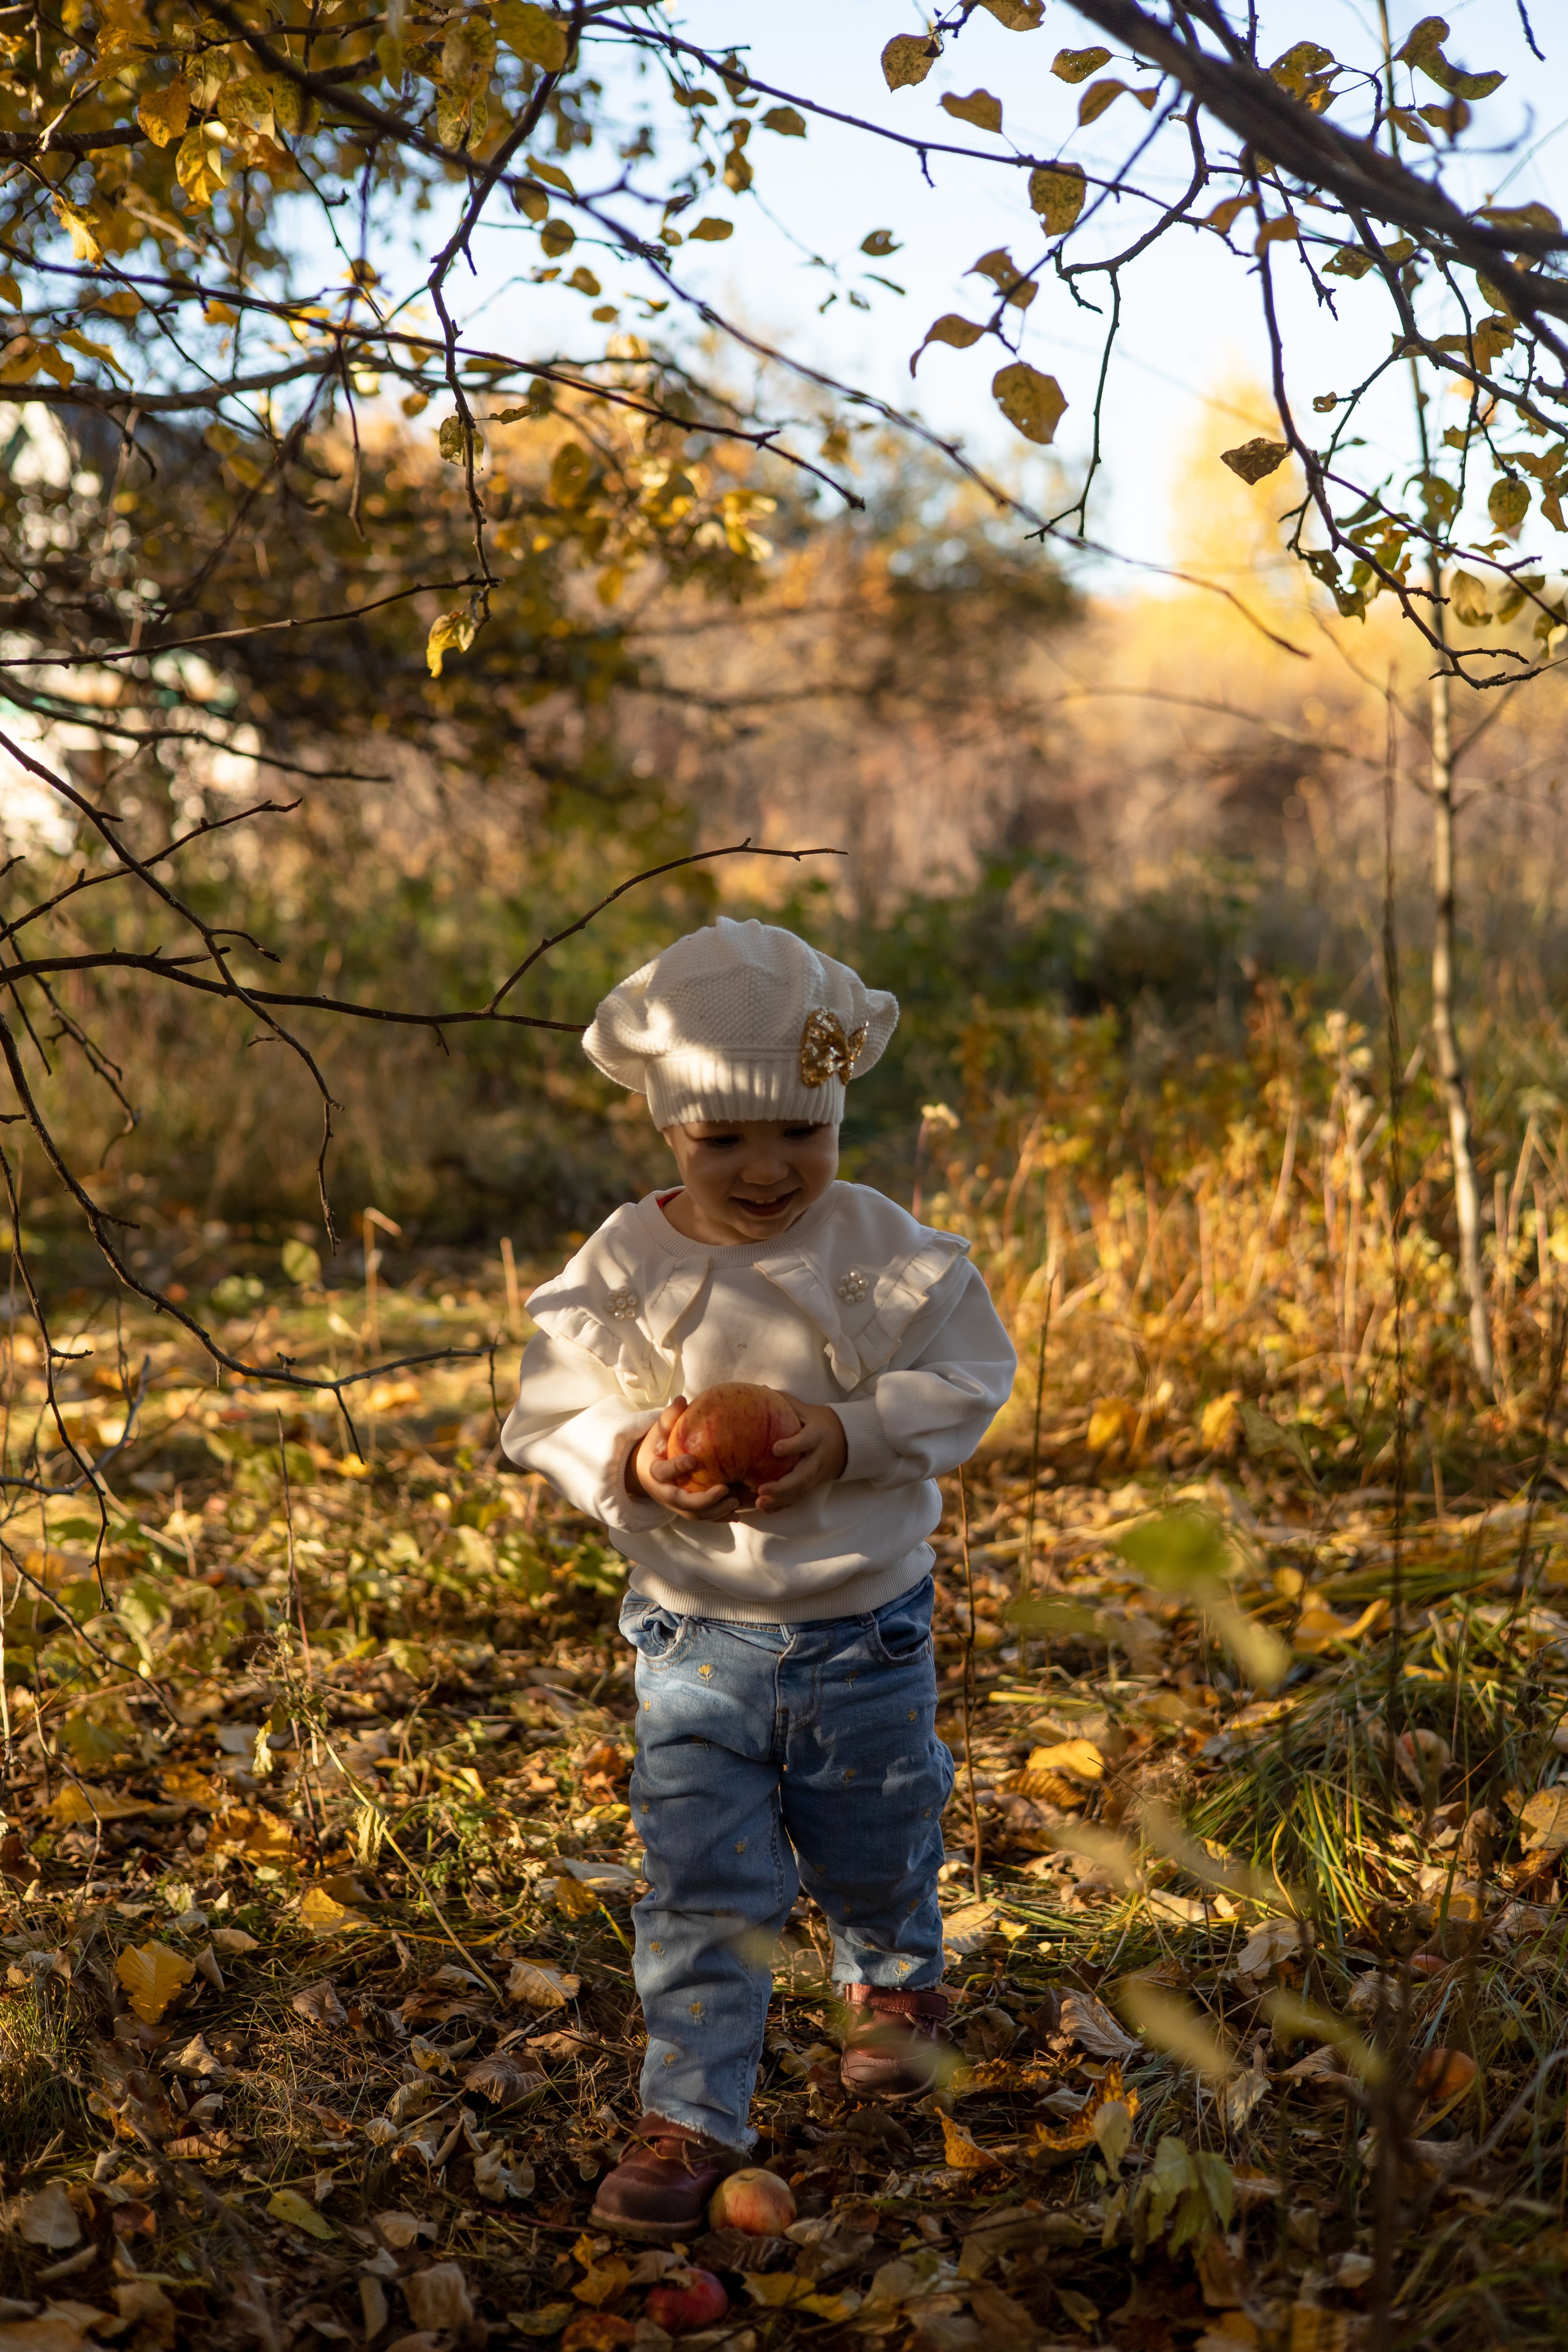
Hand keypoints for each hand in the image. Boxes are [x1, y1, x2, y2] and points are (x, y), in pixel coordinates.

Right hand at [627, 1400, 739, 1518]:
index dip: (676, 1468)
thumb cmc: (656, 1447)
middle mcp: (663, 1493)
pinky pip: (703, 1518)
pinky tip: (737, 1513)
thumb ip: (669, 1418)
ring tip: (736, 1502)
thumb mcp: (658, 1432)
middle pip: (681, 1501)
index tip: (692, 1460)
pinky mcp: (685, 1511)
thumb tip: (681, 1398)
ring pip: (694, 1515)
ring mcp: (674, 1505)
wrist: (646, 1472)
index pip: (663, 1472)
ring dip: (715, 1511)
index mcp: (654, 1472)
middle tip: (724, 1490)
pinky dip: (719, 1517)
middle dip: (703, 1499)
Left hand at [752, 1395, 847, 1511]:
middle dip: (783, 1486)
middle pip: (803, 1476)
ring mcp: (818, 1475)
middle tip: (761, 1489)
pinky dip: (784, 1505)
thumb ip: (786, 1402)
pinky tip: (767, 1509)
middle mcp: (818, 1458)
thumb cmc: (822, 1423)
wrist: (849, 1442)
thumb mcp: (808, 1410)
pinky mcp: (815, 1485)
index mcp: (817, 1436)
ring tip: (760, 1503)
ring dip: (780, 1500)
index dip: (792, 1446)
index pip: (806, 1441)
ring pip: (801, 1491)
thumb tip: (760, 1389)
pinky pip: (800, 1498)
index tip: (775, 1449)